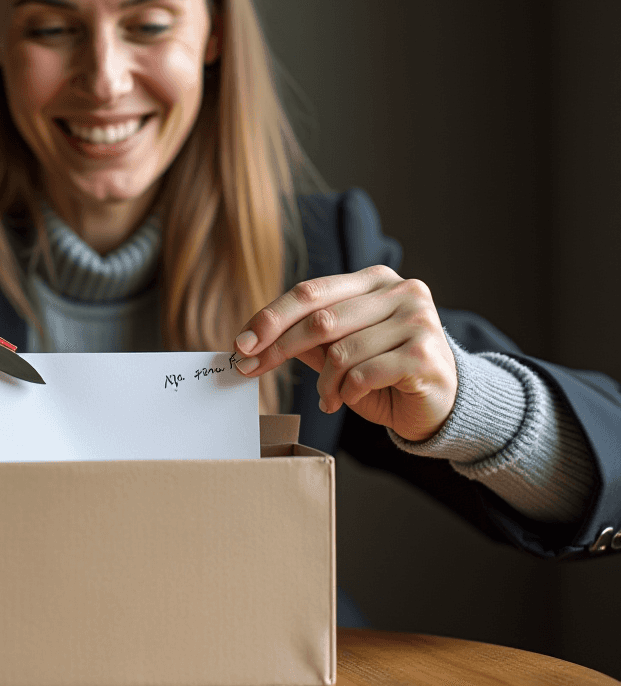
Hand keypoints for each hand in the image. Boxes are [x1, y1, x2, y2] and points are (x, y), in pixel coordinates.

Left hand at [233, 265, 457, 441]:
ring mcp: (416, 319)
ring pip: (340, 351)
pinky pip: (362, 373)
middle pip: (320, 318)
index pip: (310, 292)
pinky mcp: (424, 353)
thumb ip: (309, 339)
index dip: (270, 317)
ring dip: (323, 383)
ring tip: (328, 397)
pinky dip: (344, 392)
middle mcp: (400, 291)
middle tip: (251, 369)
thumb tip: (253, 338)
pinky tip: (346, 400)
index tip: (241, 343)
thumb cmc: (386, 375)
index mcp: (375, 280)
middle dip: (278, 348)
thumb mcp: (342, 352)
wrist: (444, 405)